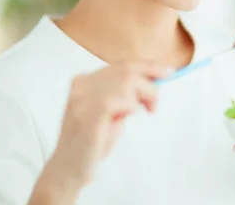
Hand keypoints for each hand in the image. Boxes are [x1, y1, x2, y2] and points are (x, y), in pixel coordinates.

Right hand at [41, 62, 171, 190]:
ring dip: (143, 97)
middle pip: (127, 70)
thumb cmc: (92, 142)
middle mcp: (82, 86)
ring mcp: (84, 100)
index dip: (147, 66)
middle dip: (150, 84)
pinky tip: (124, 119)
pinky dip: (130, 107)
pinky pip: (121, 100)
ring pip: (127, 82)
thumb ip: (123, 93)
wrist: (67, 170)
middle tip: (155, 103)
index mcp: (84, 81)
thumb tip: (153, 79)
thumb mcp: (110, 111)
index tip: (167, 72)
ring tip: (143, 113)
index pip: (121, 64)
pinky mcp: (90, 116)